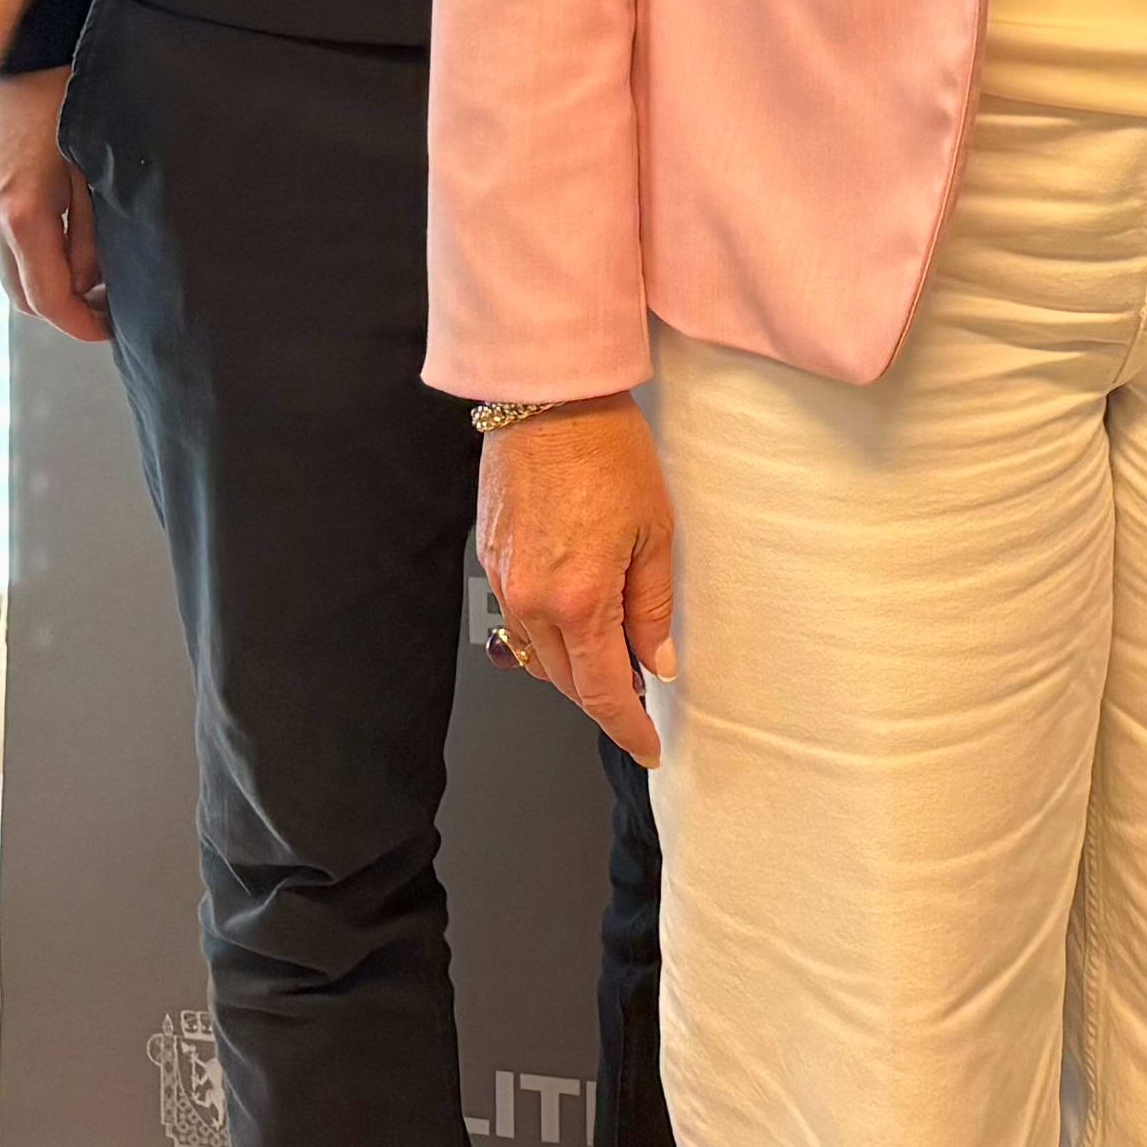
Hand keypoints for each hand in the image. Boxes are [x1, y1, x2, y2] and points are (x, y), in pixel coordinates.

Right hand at [0, 69, 106, 339]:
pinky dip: (36, 261)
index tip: (110, 330)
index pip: (47, 298)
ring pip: (14, 275)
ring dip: (50, 287)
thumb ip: (94, 232)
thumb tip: (94, 281)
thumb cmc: (65, 101)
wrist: (25, 54)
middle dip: (67, 312)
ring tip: (94, 280)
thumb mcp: (94, 169)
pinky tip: (68, 247)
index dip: (81, 324)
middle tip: (108, 308)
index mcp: (23, 215)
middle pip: (25, 298)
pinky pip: (7, 248)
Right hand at [480, 400, 674, 762]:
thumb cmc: (608, 453)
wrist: (549, 400)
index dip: (627, 727)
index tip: (648, 746)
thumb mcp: (654, 533)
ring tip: (613, 661)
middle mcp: (531, 602)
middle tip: (639, 703)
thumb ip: (652, 607)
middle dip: (603, 701)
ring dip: (573, 669)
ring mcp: (504, 582)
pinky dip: (548, 634)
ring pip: (537, 655)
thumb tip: (655, 662)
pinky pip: (519, 618)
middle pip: (566, 682)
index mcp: (579, 602)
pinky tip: (576, 620)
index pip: (603, 691)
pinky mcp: (491, 559)